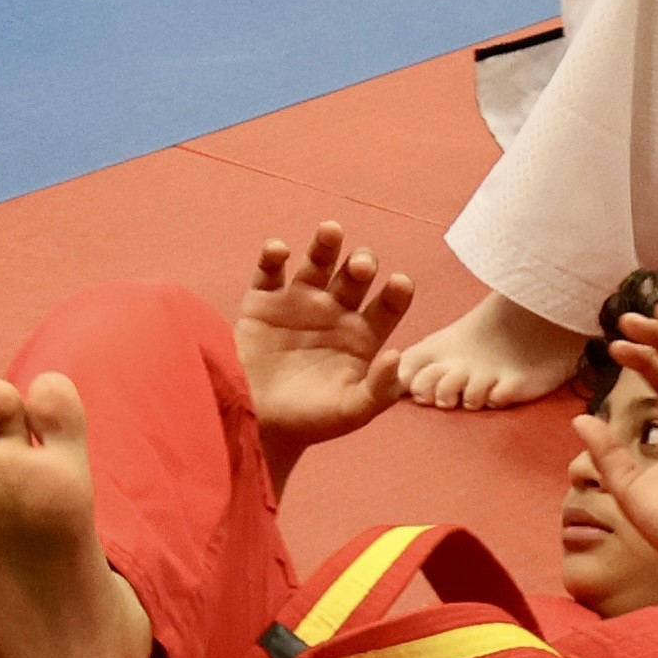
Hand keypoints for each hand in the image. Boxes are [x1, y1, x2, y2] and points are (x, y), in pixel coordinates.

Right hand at [234, 227, 420, 455]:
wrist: (258, 426)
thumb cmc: (312, 422)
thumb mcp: (353, 412)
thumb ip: (380, 389)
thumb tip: (397, 357)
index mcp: (362, 336)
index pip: (388, 304)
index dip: (397, 291)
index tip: (400, 283)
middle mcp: (334, 313)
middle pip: (354, 275)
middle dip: (361, 263)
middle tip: (361, 266)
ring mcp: (298, 304)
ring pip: (316, 263)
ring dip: (325, 245)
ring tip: (331, 231)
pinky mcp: (262, 303)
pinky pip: (269, 271)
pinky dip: (273, 255)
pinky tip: (280, 251)